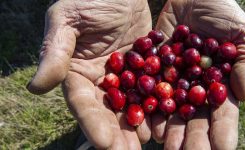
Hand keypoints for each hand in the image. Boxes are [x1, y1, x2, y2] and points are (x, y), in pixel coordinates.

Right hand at [26, 0, 151, 148]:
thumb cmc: (87, 0)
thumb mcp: (66, 20)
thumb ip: (54, 52)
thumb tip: (36, 87)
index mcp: (78, 73)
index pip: (83, 103)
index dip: (91, 123)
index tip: (102, 144)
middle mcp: (101, 80)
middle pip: (108, 112)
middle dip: (117, 134)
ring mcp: (126, 77)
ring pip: (132, 106)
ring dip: (138, 126)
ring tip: (146, 143)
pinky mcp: (146, 69)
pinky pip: (152, 89)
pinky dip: (158, 105)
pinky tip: (165, 121)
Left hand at [151, 0, 244, 148]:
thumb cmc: (223, 14)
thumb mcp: (244, 35)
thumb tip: (241, 94)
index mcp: (218, 85)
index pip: (222, 114)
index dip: (222, 132)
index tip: (221, 149)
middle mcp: (194, 88)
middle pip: (194, 119)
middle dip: (192, 139)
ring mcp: (173, 80)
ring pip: (171, 111)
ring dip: (169, 130)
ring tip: (167, 146)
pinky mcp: (153, 69)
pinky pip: (150, 90)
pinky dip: (148, 106)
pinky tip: (147, 122)